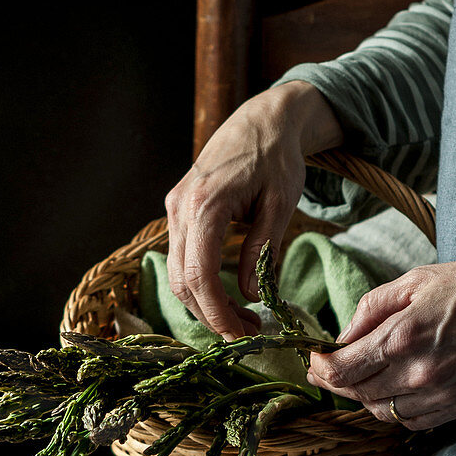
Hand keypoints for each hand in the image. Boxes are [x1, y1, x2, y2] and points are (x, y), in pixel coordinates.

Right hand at [164, 82, 343, 339]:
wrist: (262, 120)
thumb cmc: (277, 157)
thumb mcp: (280, 205)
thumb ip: (262, 250)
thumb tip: (249, 295)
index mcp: (205, 204)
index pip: (199, 275)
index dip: (218, 313)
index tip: (242, 335)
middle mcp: (180, 208)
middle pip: (182, 281)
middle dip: (212, 315)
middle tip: (250, 333)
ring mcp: (174, 209)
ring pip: (177, 273)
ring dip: (204, 303)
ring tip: (243, 317)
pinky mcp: (177, 210)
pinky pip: (181, 257)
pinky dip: (199, 283)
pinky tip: (227, 294)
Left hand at [308, 246, 455, 429]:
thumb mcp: (416, 281)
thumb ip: (372, 308)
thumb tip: (342, 334)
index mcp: (401, 337)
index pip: (342, 369)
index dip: (319, 368)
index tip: (313, 360)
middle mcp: (418, 373)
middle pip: (357, 394)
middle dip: (336, 382)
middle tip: (328, 369)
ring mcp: (441, 395)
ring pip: (382, 412)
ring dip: (364, 397)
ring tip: (362, 377)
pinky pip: (412, 421)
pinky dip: (394, 410)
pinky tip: (393, 390)